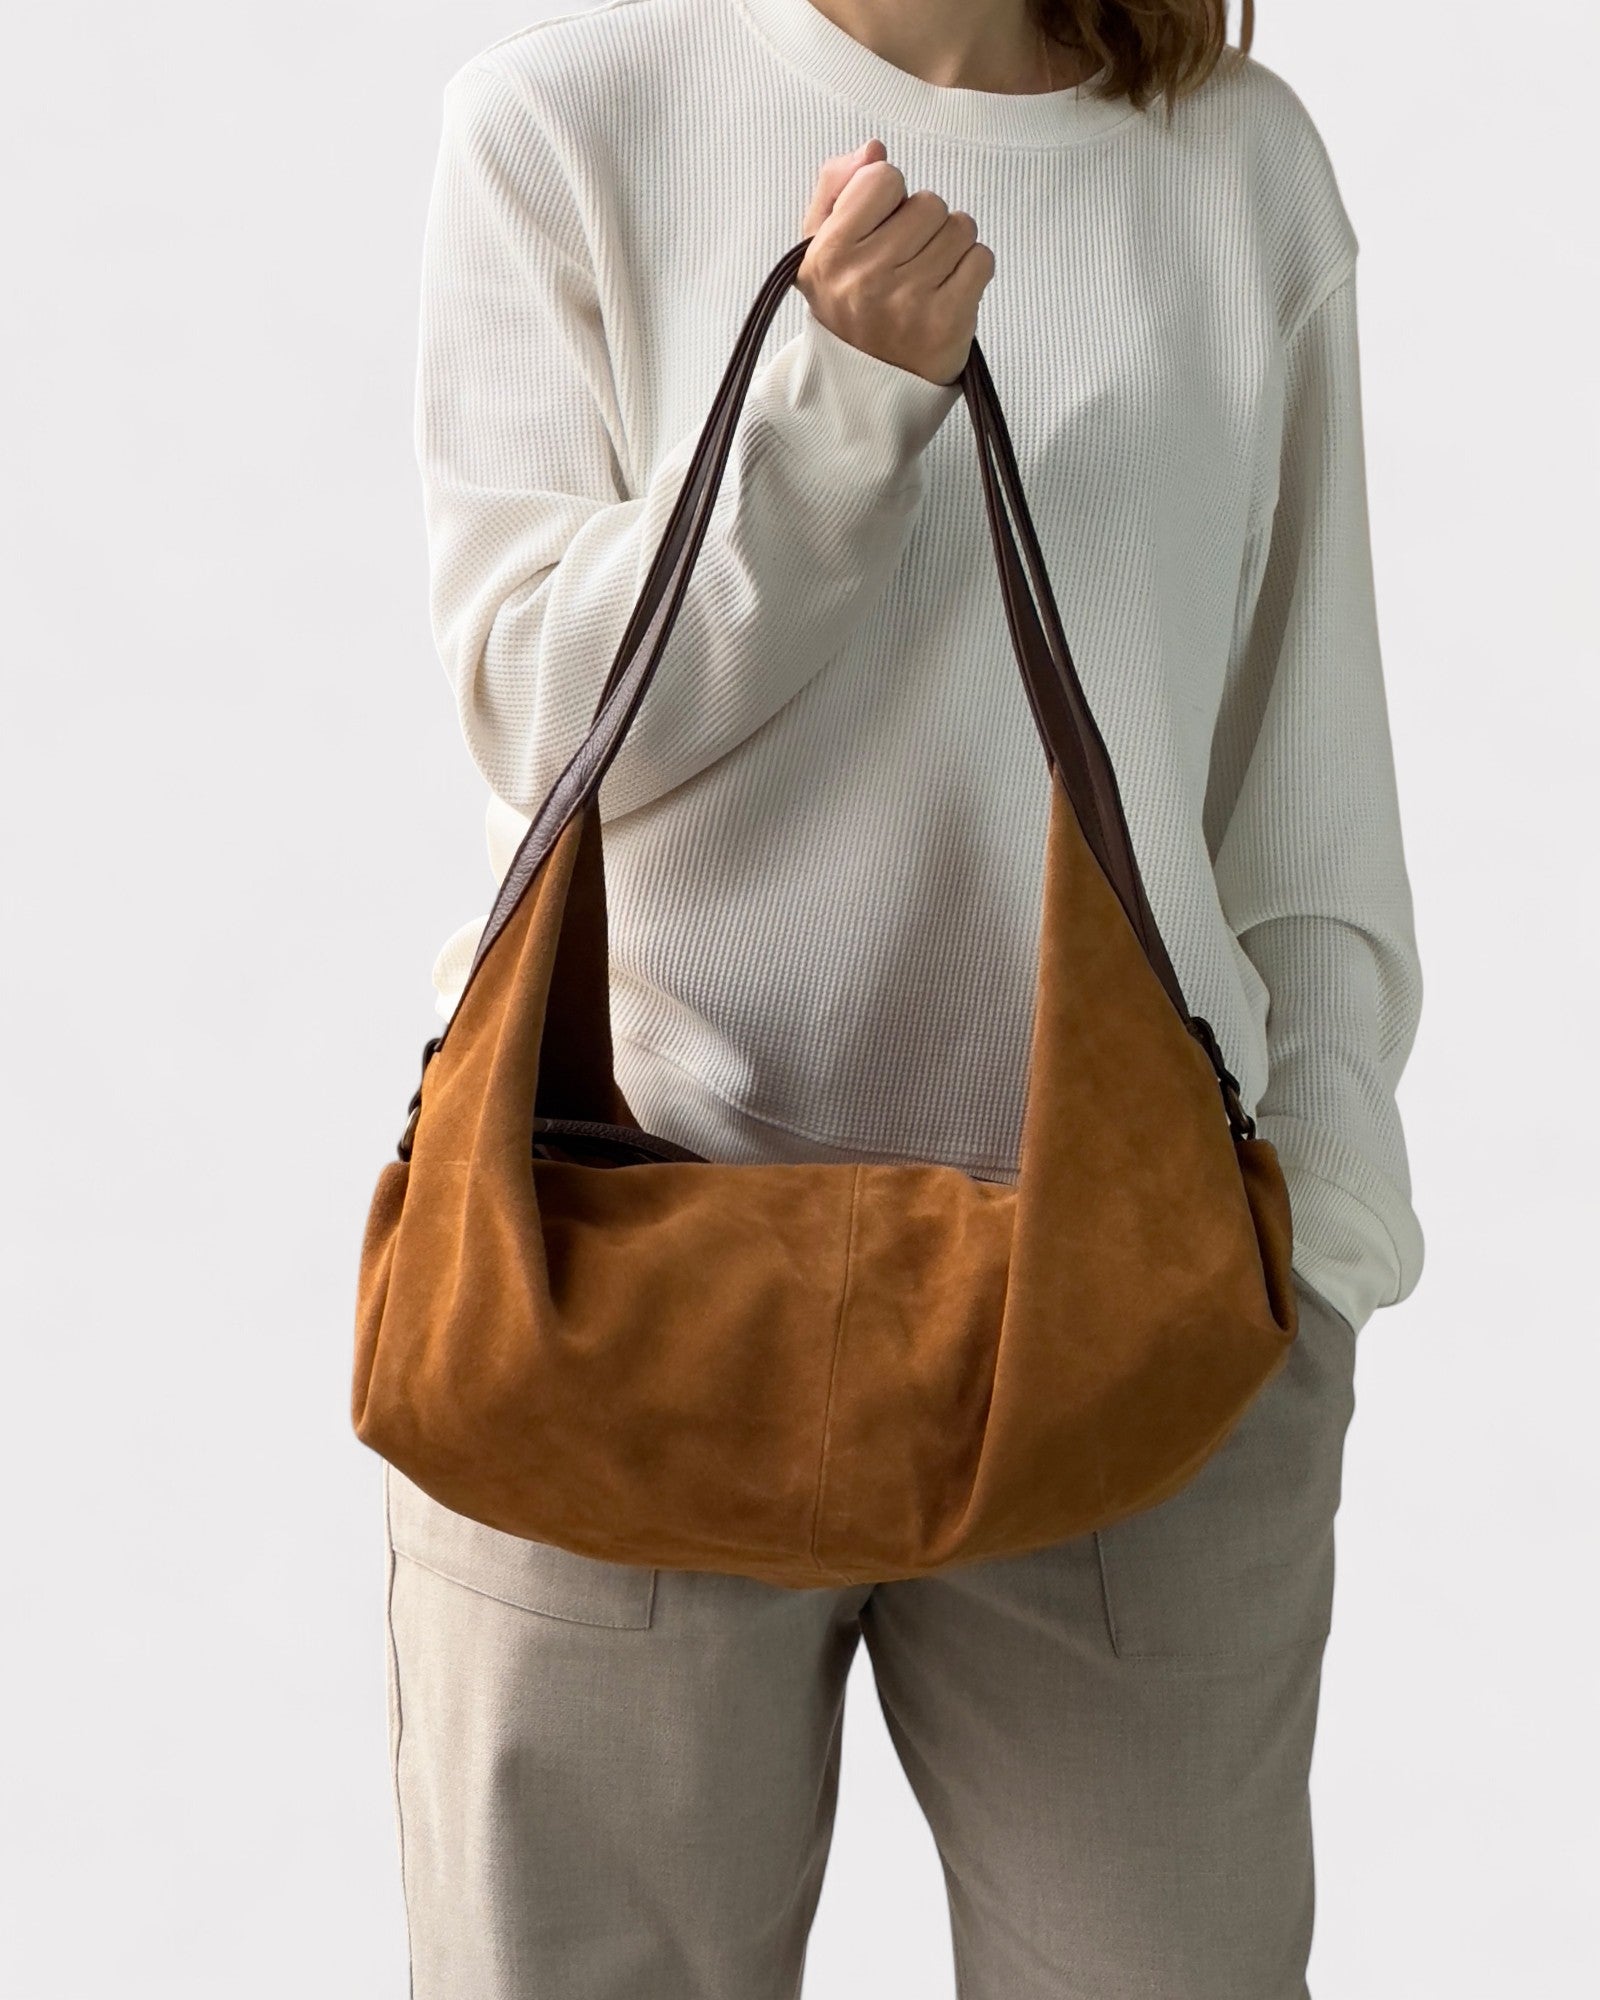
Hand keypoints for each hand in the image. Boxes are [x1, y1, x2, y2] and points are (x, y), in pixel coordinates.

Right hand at [797, 141, 994, 386]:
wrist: (865, 388)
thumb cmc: (847, 309)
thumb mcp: (820, 249)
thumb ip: (835, 188)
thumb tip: (874, 150)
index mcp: (830, 254)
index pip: (884, 177)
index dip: (889, 198)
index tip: (881, 230)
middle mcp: (866, 278)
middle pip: (928, 202)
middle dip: (924, 224)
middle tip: (907, 261)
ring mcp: (909, 301)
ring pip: (960, 227)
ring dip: (950, 246)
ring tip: (927, 276)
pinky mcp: (947, 321)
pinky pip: (982, 259)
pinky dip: (971, 271)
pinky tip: (949, 291)